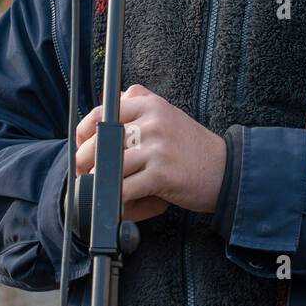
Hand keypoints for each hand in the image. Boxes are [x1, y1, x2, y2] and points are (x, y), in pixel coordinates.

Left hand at [74, 83, 226, 215]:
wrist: (226, 170)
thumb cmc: (193, 146)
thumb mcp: (169, 114)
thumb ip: (140, 105)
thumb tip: (108, 106)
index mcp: (151, 105)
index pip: (104, 111)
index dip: (84, 130)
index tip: (79, 143)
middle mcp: (153, 122)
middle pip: (102, 138)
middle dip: (85, 158)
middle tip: (82, 170)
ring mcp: (157, 147)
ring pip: (110, 163)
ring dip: (98, 179)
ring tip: (96, 186)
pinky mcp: (161, 173)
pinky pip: (126, 187)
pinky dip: (115, 197)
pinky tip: (114, 201)